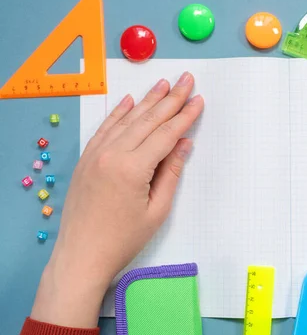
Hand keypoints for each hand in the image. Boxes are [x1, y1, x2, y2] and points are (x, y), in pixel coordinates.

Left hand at [31, 72, 203, 327]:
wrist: (81, 255)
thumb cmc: (123, 239)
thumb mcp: (156, 211)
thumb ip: (171, 173)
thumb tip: (184, 144)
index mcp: (132, 168)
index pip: (165, 134)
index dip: (185, 116)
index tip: (198, 99)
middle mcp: (112, 154)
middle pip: (148, 120)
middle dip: (170, 99)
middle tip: (186, 79)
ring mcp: (95, 154)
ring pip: (127, 120)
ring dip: (147, 100)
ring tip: (164, 83)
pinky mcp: (86, 159)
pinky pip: (105, 128)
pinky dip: (119, 113)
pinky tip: (130, 101)